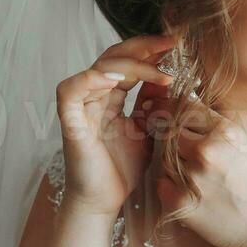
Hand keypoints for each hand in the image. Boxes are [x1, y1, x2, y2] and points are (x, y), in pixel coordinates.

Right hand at [54, 32, 175, 216]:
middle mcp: (94, 96)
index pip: (129, 62)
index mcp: (111, 97)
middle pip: (113, 56)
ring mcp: (80, 106)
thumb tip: (168, 80)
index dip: (150, 51)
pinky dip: (92, 79)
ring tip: (160, 72)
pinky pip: (72, 90)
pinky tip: (117, 80)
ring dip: (130, 65)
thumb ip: (155, 106)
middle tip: (171, 44)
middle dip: (143, 47)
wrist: (103, 202)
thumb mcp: (148, 132)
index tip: (176, 44)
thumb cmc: (122, 171)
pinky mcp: (69, 121)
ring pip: (99, 68)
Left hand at [141, 91, 246, 246]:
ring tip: (198, 177)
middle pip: (170, 132)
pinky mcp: (179, 202)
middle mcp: (205, 151)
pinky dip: (170, 186)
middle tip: (188, 153)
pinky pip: (162, 183)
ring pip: (165, 158)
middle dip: (175, 139)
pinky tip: (190, 191)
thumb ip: (218, 128)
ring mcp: (190, 177)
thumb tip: (190, 109)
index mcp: (224, 132)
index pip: (185, 108)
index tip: (173, 116)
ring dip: (175, 164)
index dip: (176, 111)